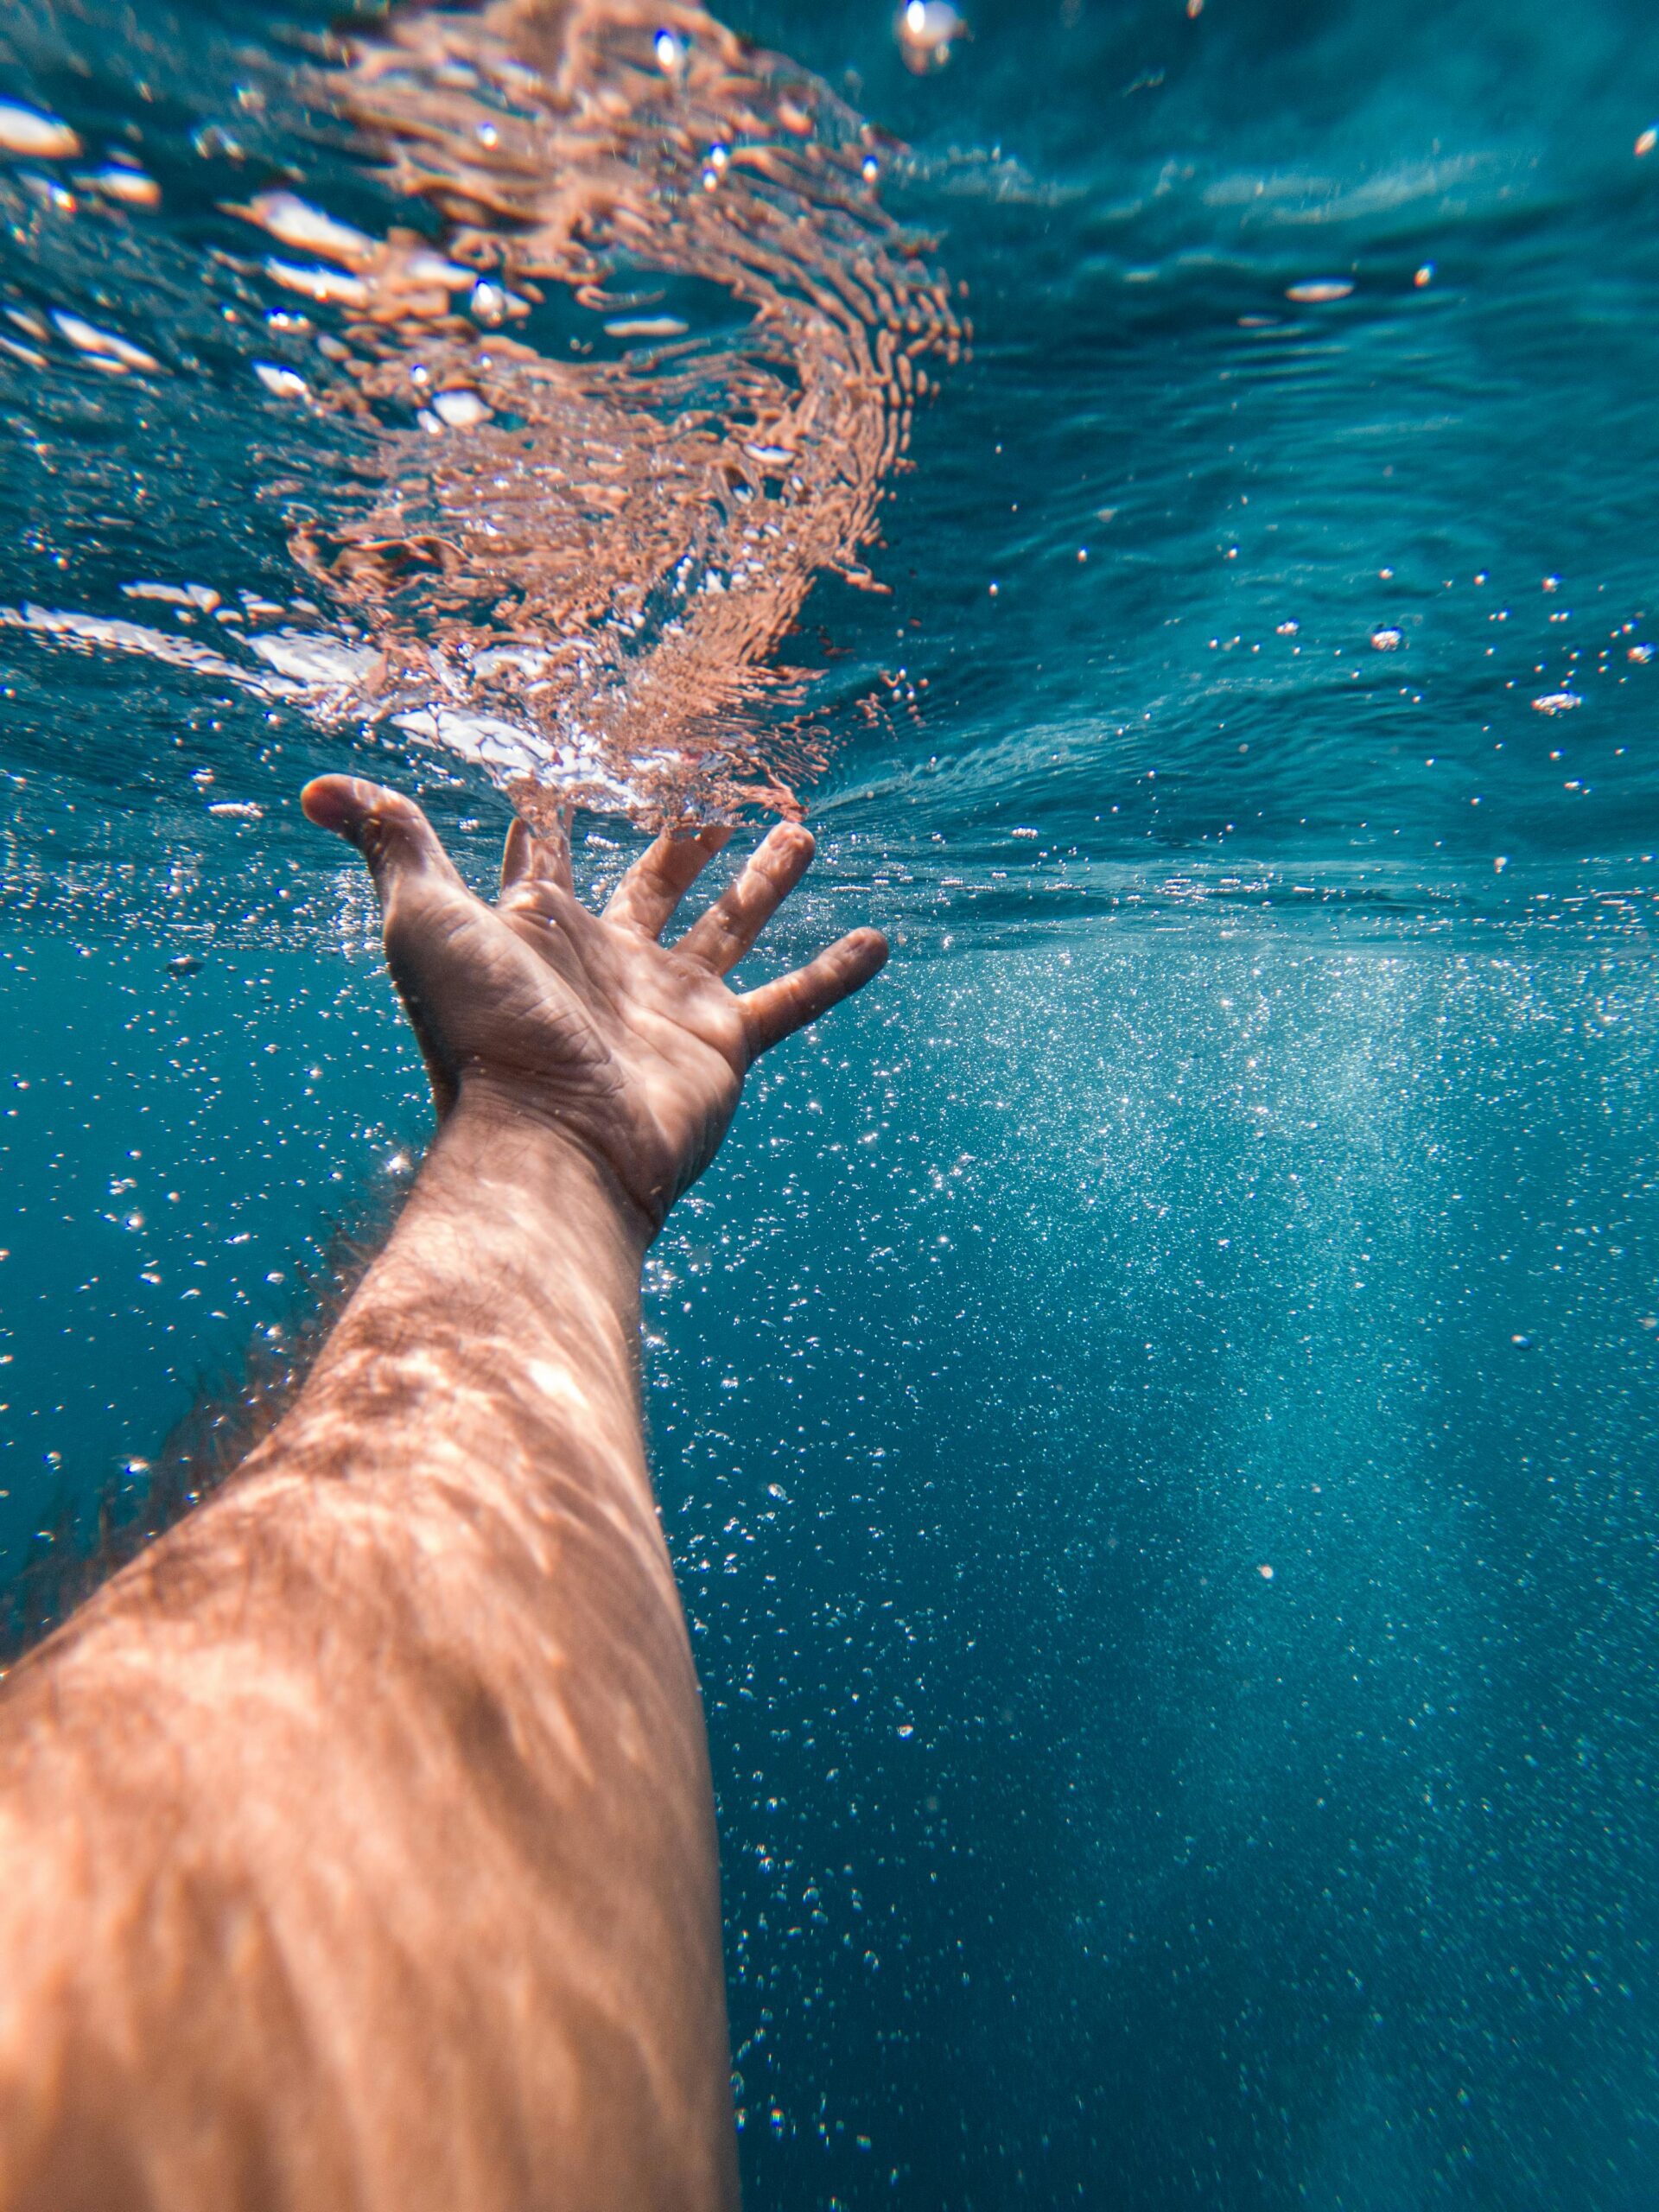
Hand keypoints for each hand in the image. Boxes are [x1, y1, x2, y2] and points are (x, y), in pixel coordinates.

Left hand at [301, 777, 887, 1228]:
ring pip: (730, 922)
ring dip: (764, 875)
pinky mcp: (722, 1043)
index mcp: (538, 926)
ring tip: (801, 824)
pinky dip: (834, 975)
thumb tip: (316, 786)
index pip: (549, 846)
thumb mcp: (423, 920)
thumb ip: (389, 842)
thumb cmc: (480, 1034)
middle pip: (651, 874)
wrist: (552, 1144)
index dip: (555, 800)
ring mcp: (667, 1002)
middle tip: (710, 774)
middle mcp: (605, 959)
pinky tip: (878, 941)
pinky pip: (791, 1001)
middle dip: (678, 827)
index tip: (573, 749)